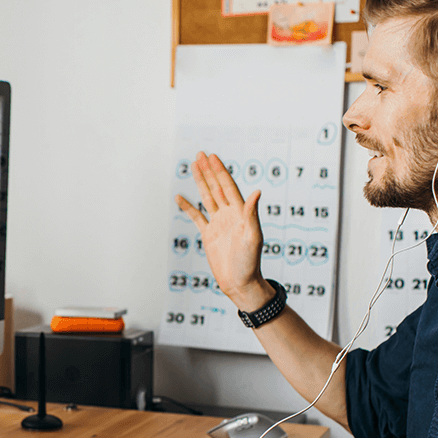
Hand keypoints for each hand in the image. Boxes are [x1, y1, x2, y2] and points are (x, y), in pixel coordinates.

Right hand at [175, 152, 271, 309]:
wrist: (240, 282)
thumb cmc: (250, 262)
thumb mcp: (253, 237)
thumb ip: (252, 214)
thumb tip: (257, 192)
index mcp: (240, 213)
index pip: (228, 187)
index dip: (220, 171)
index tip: (213, 157)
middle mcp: (229, 215)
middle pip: (217, 187)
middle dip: (209, 171)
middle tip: (201, 154)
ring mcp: (219, 223)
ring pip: (207, 197)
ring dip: (201, 182)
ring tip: (194, 166)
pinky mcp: (209, 234)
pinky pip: (197, 217)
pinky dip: (188, 206)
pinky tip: (180, 197)